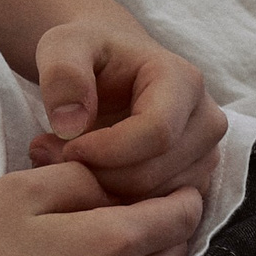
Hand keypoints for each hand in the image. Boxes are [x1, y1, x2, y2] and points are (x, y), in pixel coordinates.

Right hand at [0, 161, 202, 255]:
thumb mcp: (21, 190)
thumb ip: (82, 175)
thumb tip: (115, 182)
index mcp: (117, 241)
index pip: (186, 210)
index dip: (180, 186)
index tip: (160, 170)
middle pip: (181, 243)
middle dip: (167, 216)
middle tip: (130, 194)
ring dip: (148, 247)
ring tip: (102, 226)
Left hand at [27, 14, 225, 200]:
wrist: (108, 65)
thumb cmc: (87, 52)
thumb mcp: (63, 46)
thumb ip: (62, 75)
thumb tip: (71, 126)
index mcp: (183, 81)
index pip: (156, 132)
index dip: (105, 150)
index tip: (64, 146)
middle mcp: (206, 120)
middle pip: (154, 173)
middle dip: (96, 173)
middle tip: (49, 154)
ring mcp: (204, 155)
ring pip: (154, 198)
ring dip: (101, 189)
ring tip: (60, 158)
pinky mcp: (192, 180)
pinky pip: (154, 209)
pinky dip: (114, 201)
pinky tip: (82, 175)